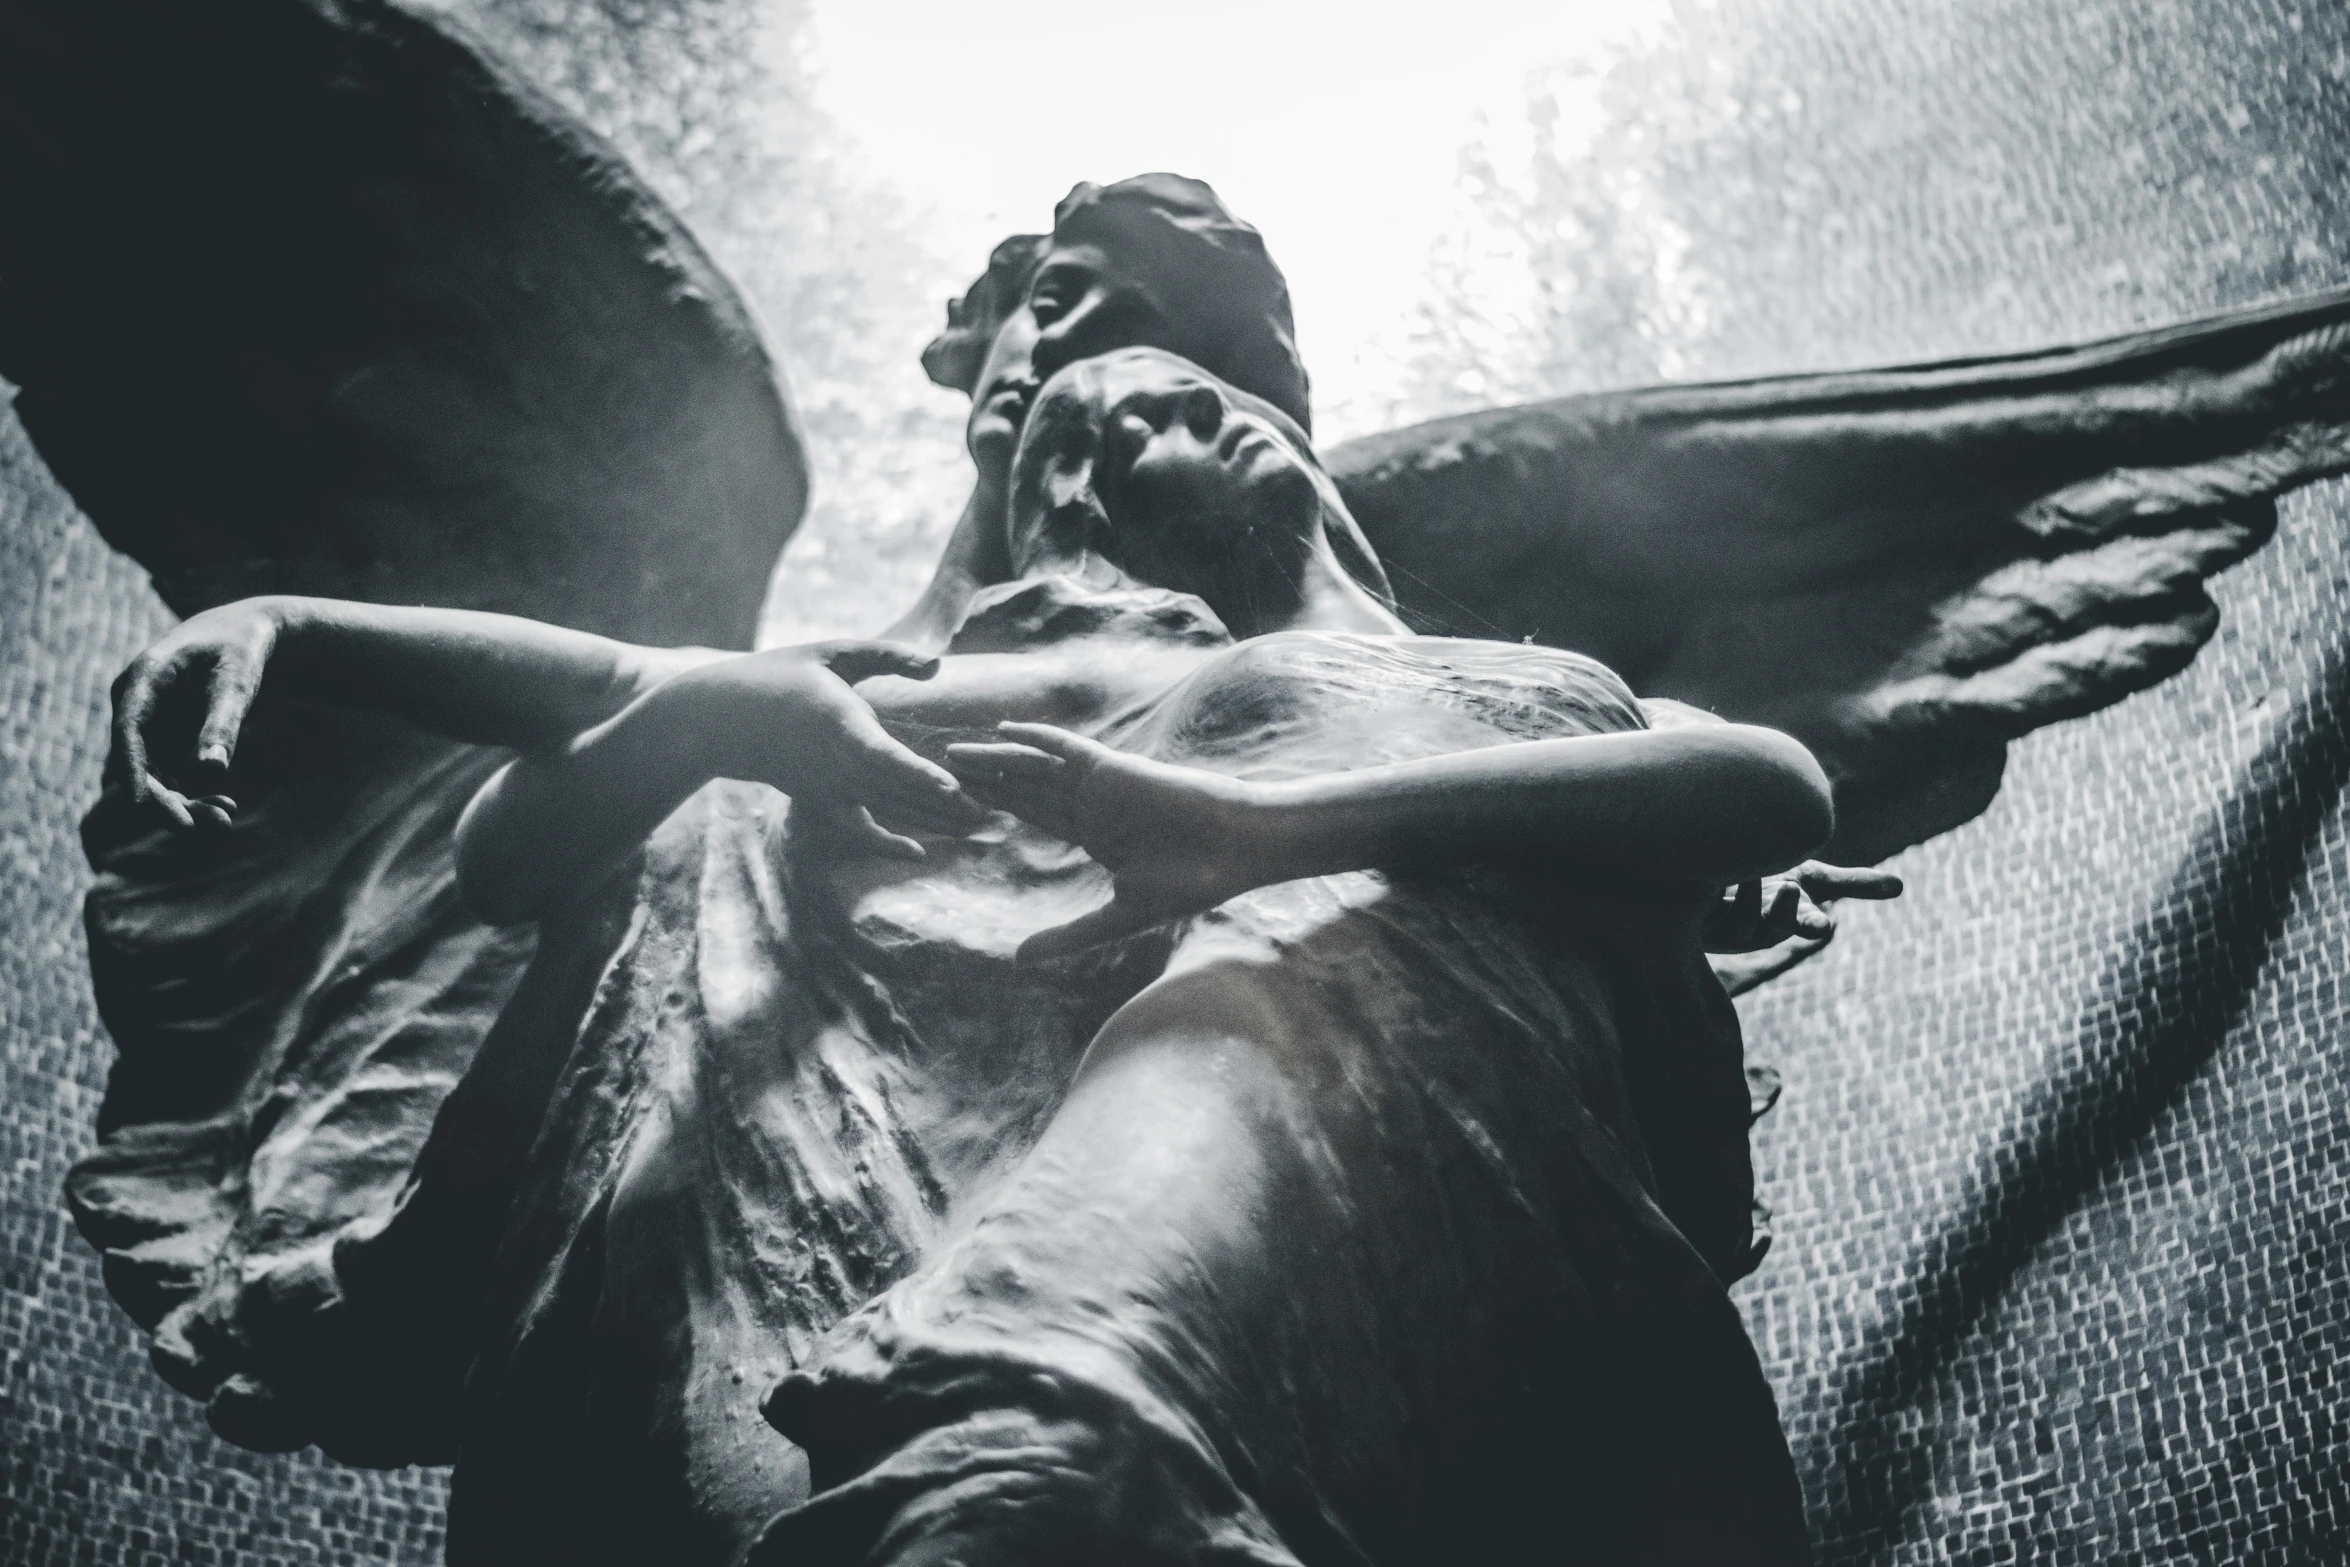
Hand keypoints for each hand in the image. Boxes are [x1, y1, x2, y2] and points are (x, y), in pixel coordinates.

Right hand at [108, 598, 286, 832]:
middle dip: (164, 797)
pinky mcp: (161, 735)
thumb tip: (211, 772)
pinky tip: (226, 807)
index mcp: (143, 678)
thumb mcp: (239, 681)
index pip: (129, 730)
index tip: (138, 805)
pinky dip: (192, 792)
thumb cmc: (242, 648)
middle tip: (199, 828)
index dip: (132, 769)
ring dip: (181, 801)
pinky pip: (168, 772)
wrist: (243, 632)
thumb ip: (223, 723)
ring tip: (225, 818)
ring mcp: (145, 720)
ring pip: (152, 772)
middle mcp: (134, 702)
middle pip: (137, 760)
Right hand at [677, 641, 986, 858]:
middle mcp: (836, 764)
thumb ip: (887, 655)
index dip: (918, 772)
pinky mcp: (823, 800)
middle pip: (899, 790)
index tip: (952, 786)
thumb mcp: (832, 654)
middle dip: (949, 803)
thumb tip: (938, 664)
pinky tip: (919, 854)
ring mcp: (829, 787)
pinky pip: (858, 828)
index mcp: (839, 723)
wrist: (721, 720)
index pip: (882, 755)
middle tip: (999, 809)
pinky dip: (887, 843)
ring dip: (935, 819)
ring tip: (982, 824)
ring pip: (890, 808)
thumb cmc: (780, 675)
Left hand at [945, 722, 1262, 961]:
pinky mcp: (1113, 770)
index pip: (1035, 818)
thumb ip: (1067, 935)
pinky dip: (1036, 740)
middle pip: (1026, 790)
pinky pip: (1067, 751)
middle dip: (983, 782)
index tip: (959, 807)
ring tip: (950, 755)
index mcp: (1096, 834)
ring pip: (1036, 769)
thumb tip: (1016, 961)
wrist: (1235, 849)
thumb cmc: (1191, 881)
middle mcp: (1093, 806)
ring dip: (994, 761)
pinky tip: (1002, 732)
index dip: (997, 810)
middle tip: (935, 773)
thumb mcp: (1118, 915)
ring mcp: (1101, 786)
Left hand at [1704, 859, 1903, 995]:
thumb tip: (1900, 888)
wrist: (1712, 875)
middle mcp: (1757, 927)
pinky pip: (1703, 913)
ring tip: (1750, 870)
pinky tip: (1715, 876)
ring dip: (1747, 899)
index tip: (1826, 925)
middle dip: (1783, 911)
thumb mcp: (1810, 879)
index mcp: (1786, 918)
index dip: (1813, 923)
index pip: (1804, 924)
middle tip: (1789, 887)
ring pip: (1738, 925)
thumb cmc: (1767, 880)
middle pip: (1772, 929)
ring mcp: (1724, 927)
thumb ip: (1852, 884)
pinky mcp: (1694, 921)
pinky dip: (1711, 895)